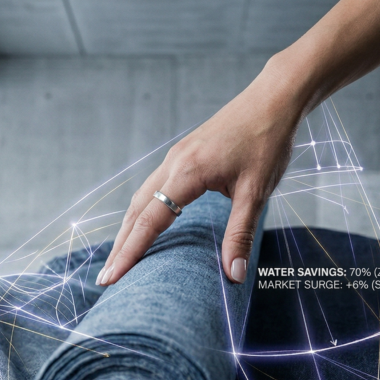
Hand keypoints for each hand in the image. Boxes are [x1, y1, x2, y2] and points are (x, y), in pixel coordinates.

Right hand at [97, 62, 302, 285]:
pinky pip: (153, 188)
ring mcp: (176, 157)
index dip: (129, 253)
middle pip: (135, 211)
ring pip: (141, 198)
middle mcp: (173, 163)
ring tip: (120, 258)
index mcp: (187, 173)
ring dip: (128, 229)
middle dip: (120, 246)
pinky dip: (142, 212)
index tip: (112, 278)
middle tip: (106, 279)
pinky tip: (145, 225)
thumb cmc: (268, 142)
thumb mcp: (257, 193)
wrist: (274, 99)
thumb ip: (240, 234)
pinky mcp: (183, 155)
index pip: (149, 221)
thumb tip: (234, 275)